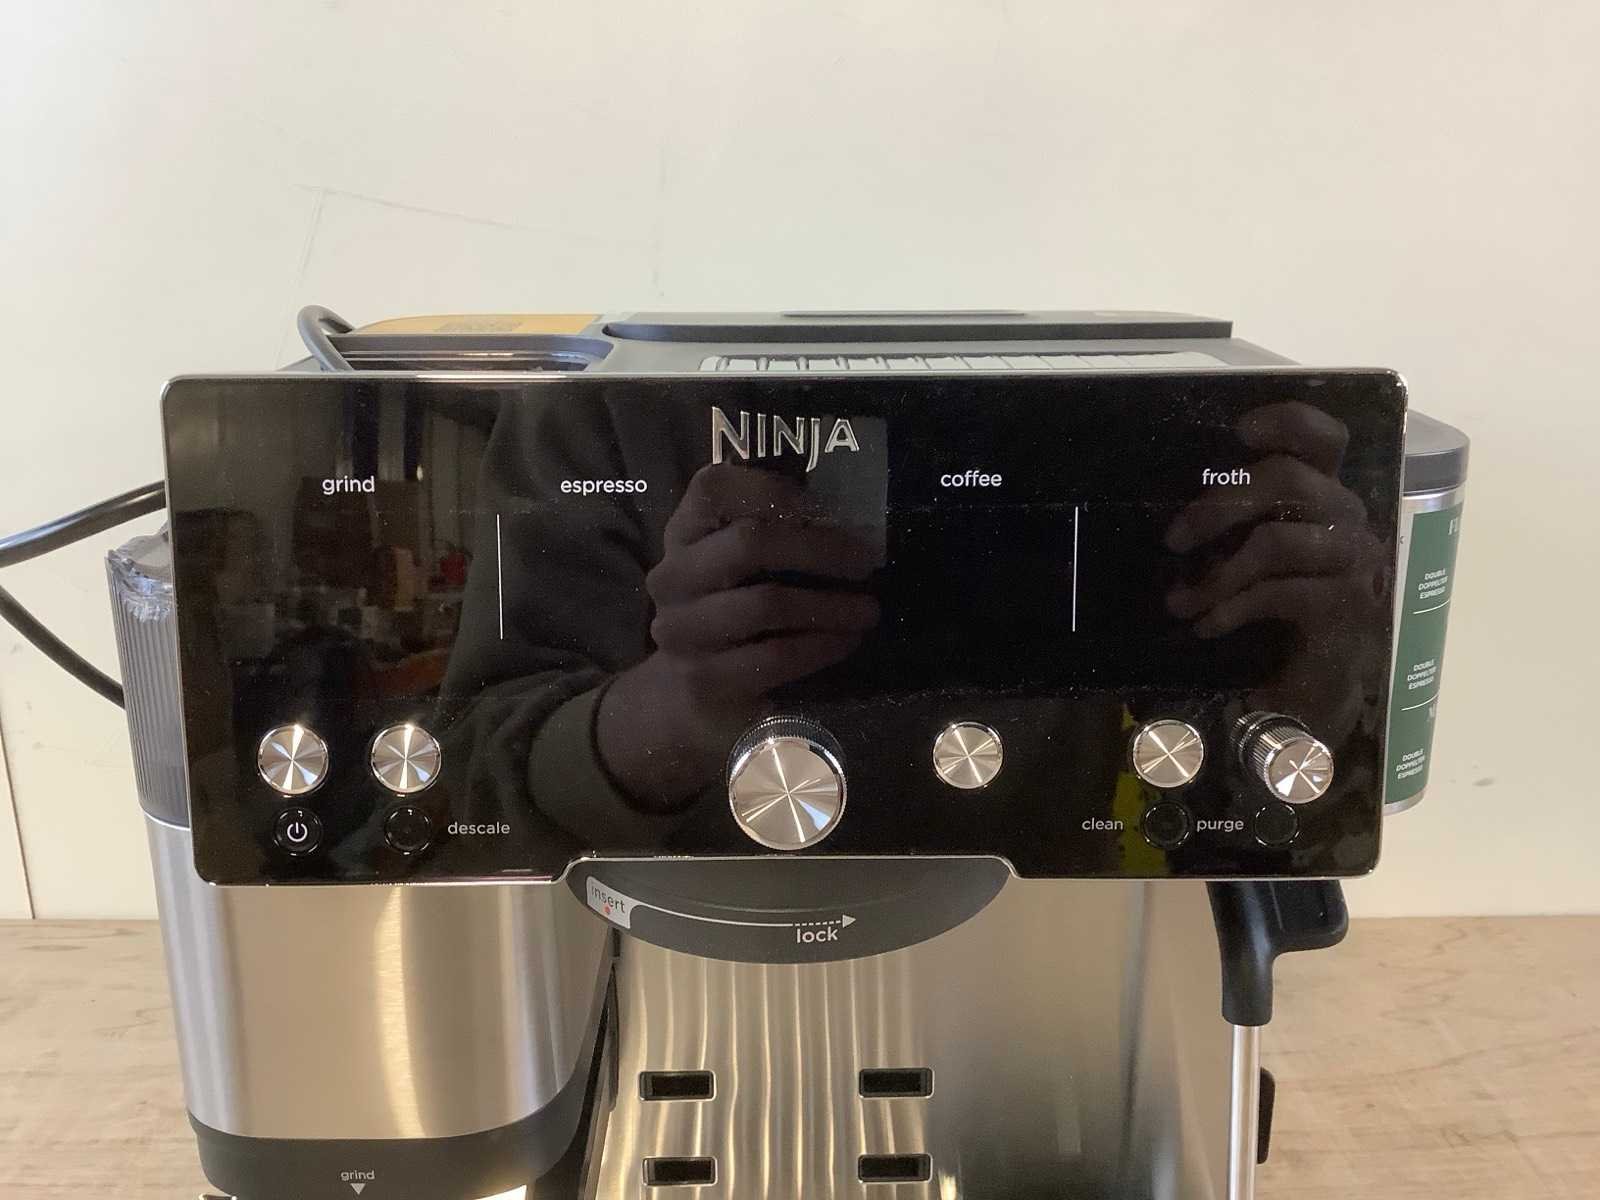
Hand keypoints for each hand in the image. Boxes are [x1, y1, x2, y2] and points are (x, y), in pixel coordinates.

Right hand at [597, 463, 880, 805]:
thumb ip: (774, 537)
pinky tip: (845, 642)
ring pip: (768, 604)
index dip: (768, 488)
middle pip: (749, 542)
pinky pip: (776, 656)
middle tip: (864, 562)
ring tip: (867, 610)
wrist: (684, 695)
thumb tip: (847, 524)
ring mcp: (683, 630)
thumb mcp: (736, 569)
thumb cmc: (727, 615)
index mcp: (682, 536)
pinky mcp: (704, 678)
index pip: (711, 488)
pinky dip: (820, 646)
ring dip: (830, 606)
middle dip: (819, 549)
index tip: (818, 506)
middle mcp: (673, 577)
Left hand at [1164, 403, 1386, 734]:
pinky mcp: (1346, 606)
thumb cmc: (1281, 609)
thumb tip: (1179, 514)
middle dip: (1219, 505)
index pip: (1325, 438)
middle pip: (1289, 479)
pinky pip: (1276, 593)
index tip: (1241, 430)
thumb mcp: (1254, 557)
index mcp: (1327, 496)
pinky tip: (1205, 625)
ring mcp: (1353, 563)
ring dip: (1215, 574)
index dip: (1288, 422)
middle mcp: (1348, 519)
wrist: (1322, 684)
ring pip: (1276, 542)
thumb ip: (1239, 523)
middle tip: (1174, 538)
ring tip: (1179, 602)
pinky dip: (1229, 608)